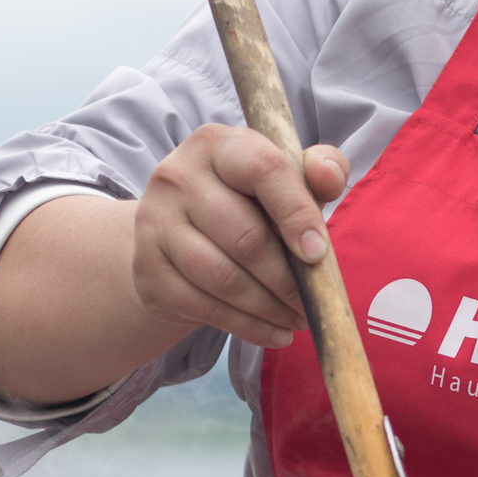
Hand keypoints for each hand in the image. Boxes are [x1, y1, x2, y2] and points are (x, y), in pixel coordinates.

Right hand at [132, 125, 349, 350]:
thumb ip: (315, 170)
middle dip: (288, 279)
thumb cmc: (243, 204)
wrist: (174, 238)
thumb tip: (329, 176)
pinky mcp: (148, 269)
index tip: (319, 254)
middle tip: (315, 303)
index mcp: (216, 144)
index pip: (264, 170)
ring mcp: (155, 223)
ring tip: (299, 320)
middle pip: (245, 236)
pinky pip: (205, 307)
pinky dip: (247, 326)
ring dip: (270, 307)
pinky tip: (274, 332)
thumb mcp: (281, 179)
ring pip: (224, 278)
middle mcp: (177, 176)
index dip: (297, 213)